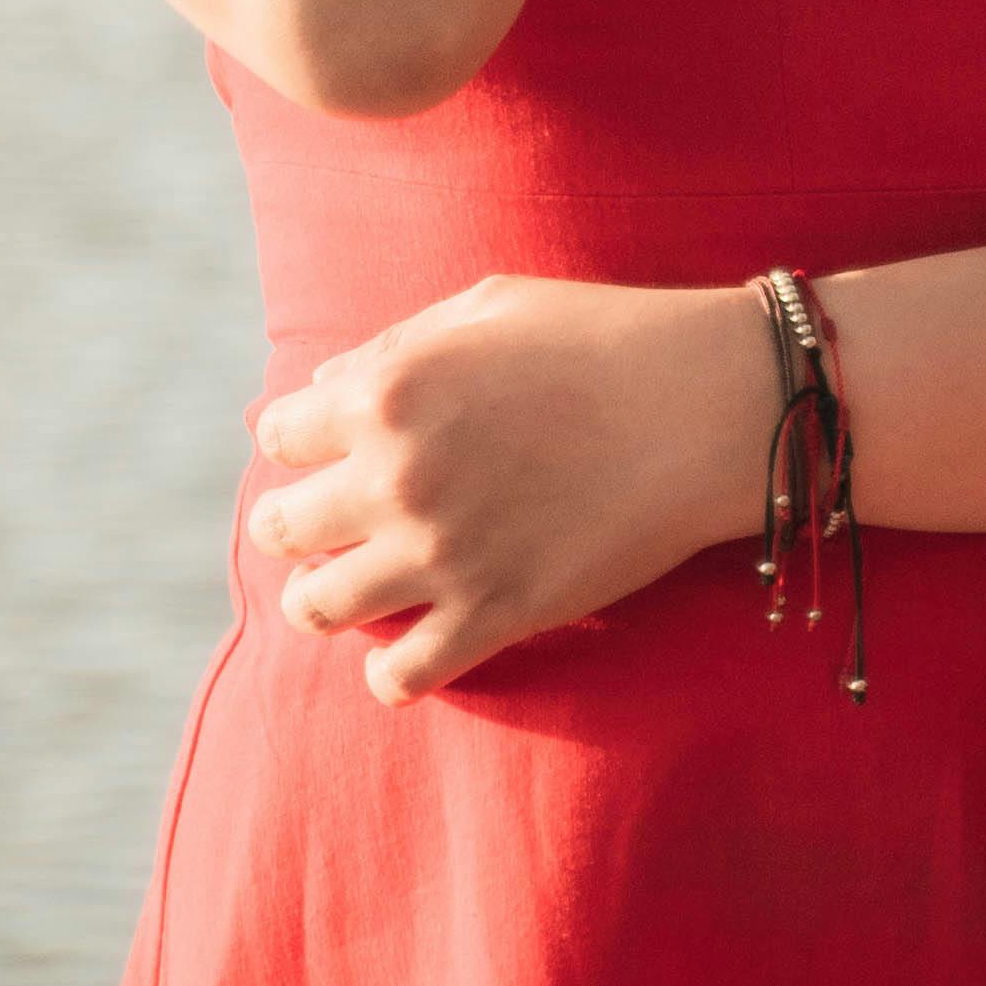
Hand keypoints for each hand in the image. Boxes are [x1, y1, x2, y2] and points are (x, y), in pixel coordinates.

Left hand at [245, 275, 765, 698]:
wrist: (707, 405)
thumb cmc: (602, 337)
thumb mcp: (486, 307)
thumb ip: (393, 347)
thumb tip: (322, 387)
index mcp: (387, 391)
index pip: (278, 436)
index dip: (301, 441)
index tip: (328, 450)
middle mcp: (396, 477)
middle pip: (280, 528)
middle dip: (295, 525)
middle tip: (328, 526)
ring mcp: (442, 554)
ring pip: (318, 609)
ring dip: (324, 599)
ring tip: (352, 588)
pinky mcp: (496, 615)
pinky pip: (399, 677)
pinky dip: (393, 672)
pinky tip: (413, 646)